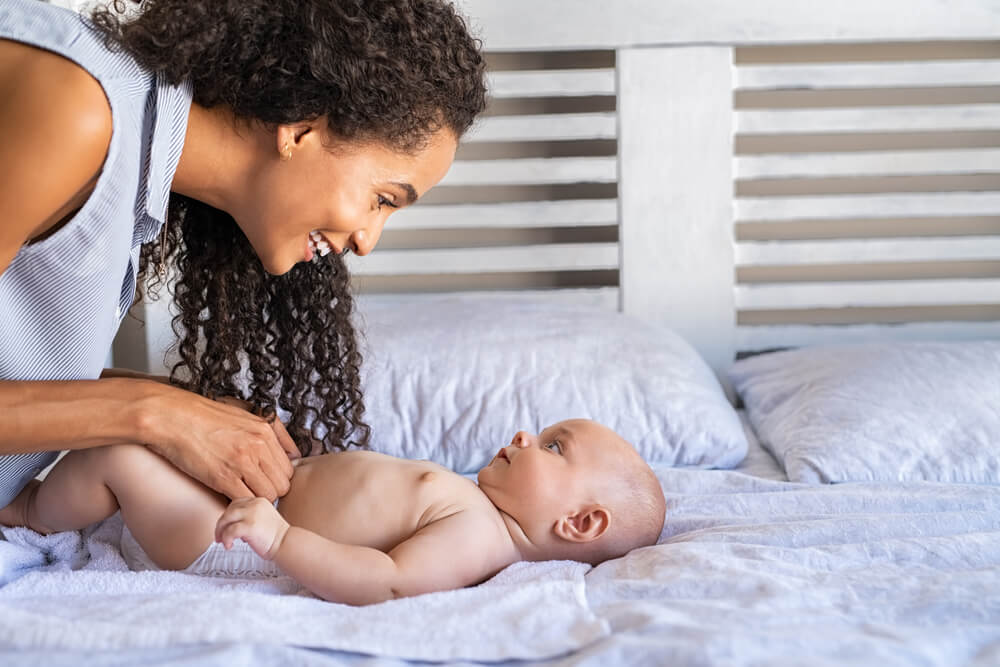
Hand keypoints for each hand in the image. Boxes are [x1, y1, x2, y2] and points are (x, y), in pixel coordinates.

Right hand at [141, 384, 298, 501]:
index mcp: (265, 430)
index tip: (265, 479)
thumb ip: (272, 430)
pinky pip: (245, 500)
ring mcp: (241, 462)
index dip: (277, 477)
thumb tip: (293, 452)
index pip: (290, 467)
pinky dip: (240, 502)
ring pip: (268, 496)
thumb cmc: (203, 417)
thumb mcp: (245, 414)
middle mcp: (258, 446)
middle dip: (270, 490)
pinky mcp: (222, 477)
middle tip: (253, 489)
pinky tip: (228, 495)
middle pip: (283, 484)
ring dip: (256, 499)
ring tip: (241, 492)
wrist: (171, 417)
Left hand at [215, 497, 289, 560]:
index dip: (228, 516)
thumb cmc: (275, 536)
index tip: (226, 527)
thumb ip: (248, 516)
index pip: (236, 503)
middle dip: (221, 524)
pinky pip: (229, 531)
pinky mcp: (250, 526)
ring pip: (226, 518)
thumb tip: (230, 525)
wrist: (286, 544)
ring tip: (222, 542)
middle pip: (229, 510)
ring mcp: (252, 514)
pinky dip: (226, 539)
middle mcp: (255, 504)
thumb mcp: (262, 518)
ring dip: (220, 531)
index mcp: (259, 501)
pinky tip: (229, 546)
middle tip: (219, 537)